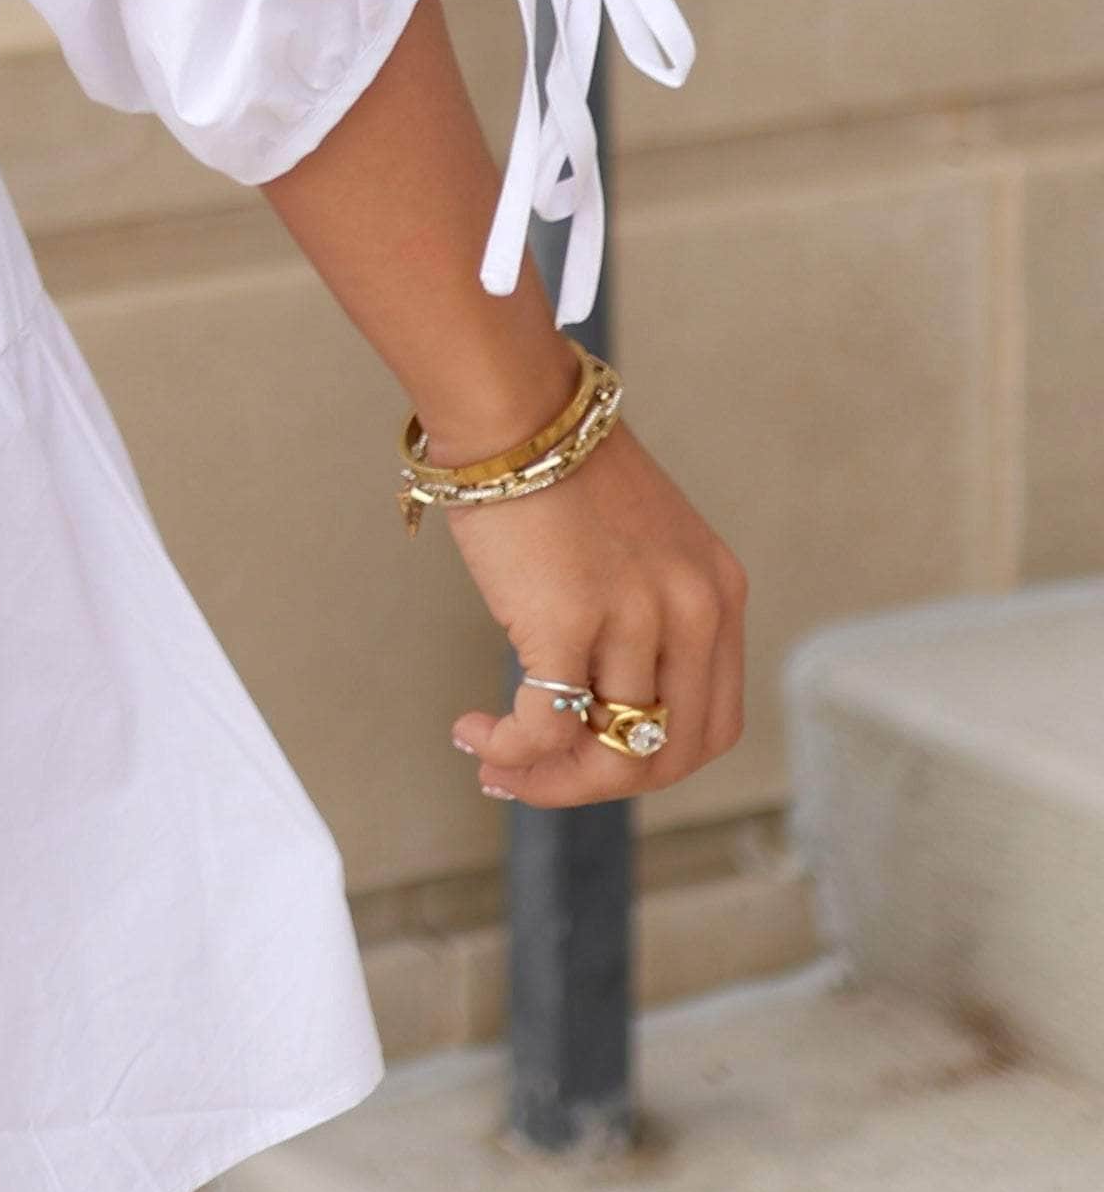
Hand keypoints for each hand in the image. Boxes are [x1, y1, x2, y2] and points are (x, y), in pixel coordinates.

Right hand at [445, 422, 748, 807]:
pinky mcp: (570, 618)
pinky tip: (474, 731)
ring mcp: (637, 616)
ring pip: (608, 753)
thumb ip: (641, 618)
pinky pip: (544, 725)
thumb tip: (591, 710)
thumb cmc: (556, 470)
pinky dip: (508, 748)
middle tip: (530, 779)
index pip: (709, 727)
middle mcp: (693, 609)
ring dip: (545, 777)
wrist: (513, 406)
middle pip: (666, 754)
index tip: (585, 761)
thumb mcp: (638, 548)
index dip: (648, 763)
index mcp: (717, 593)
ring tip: (492, 760)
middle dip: (593, 785)